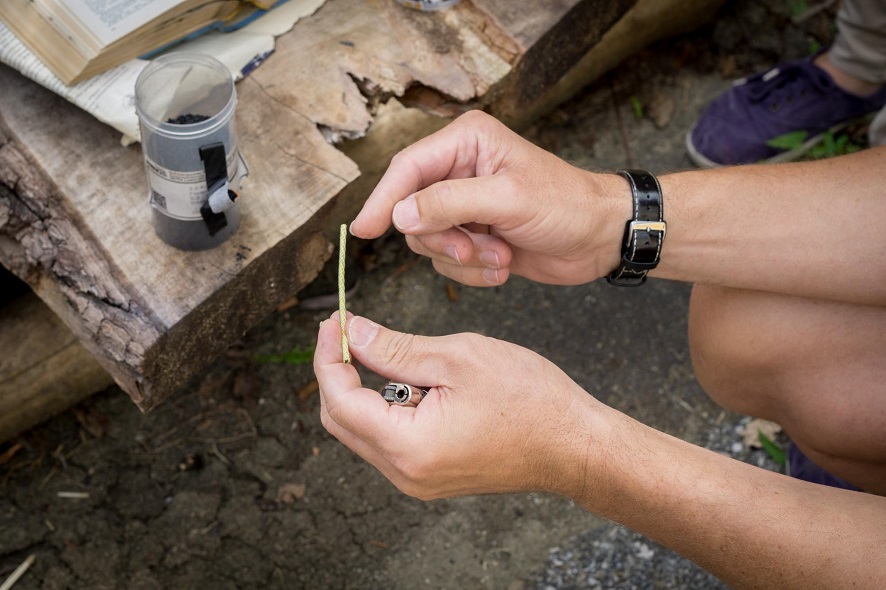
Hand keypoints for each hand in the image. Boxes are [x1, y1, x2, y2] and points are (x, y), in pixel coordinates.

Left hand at [313, 312, 603, 499]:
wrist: (574, 445)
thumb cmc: (529, 398)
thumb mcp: (458, 357)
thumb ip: (395, 348)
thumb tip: (351, 333)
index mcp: (409, 446)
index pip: (340, 401)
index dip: (328, 358)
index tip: (333, 322)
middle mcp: (405, 473)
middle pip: (342, 421)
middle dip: (336, 373)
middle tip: (346, 330)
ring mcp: (417, 481)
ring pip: (362, 432)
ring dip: (360, 389)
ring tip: (378, 347)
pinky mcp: (430, 476)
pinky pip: (388, 441)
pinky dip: (384, 406)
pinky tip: (405, 377)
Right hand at [350, 110, 629, 286]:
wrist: (600, 238)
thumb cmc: (565, 205)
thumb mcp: (508, 199)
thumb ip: (449, 203)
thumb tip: (400, 215)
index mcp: (466, 142)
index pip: (407, 169)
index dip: (382, 200)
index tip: (363, 230)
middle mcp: (459, 170)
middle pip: (412, 210)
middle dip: (441, 239)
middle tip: (472, 250)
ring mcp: (464, 205)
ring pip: (427, 241)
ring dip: (462, 258)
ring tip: (500, 257)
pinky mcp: (472, 235)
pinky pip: (447, 262)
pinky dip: (472, 272)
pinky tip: (504, 266)